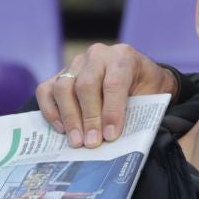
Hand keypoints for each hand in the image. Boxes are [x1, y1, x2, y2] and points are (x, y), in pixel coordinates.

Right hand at [36, 43, 177, 147]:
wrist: (140, 77)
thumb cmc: (147, 89)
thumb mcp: (153, 96)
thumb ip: (138, 112)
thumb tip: (116, 138)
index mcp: (124, 57)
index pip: (113, 83)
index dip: (111, 112)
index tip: (110, 136)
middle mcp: (98, 55)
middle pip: (85, 85)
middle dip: (89, 118)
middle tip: (91, 143)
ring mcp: (76, 63)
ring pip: (63, 87)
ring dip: (69, 118)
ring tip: (77, 141)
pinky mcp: (60, 74)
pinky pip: (46, 91)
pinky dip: (51, 111)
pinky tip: (62, 129)